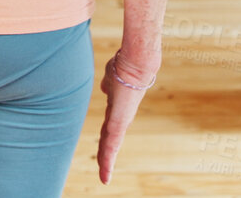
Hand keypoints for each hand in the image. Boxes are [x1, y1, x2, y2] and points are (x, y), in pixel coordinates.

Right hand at [96, 53, 152, 183]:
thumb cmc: (123, 65)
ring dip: (107, 162)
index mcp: (117, 108)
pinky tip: (106, 173)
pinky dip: (108, 160)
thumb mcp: (111, 77)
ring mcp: (121, 120)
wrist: (135, 63)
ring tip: (105, 179)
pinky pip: (111, 145)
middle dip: (107, 156)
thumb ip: (109, 84)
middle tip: (105, 174)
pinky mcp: (119, 122)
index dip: (106, 140)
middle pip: (110, 140)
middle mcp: (121, 117)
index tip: (105, 152)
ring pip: (111, 146)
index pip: (110, 128)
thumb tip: (106, 88)